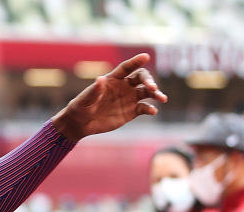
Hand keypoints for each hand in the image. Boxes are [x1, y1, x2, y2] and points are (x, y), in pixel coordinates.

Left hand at [52, 53, 166, 140]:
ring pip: (146, 92)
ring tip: (162, 98)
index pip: (127, 67)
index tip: (145, 57)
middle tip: (153, 88)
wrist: (81, 123)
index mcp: (113, 79)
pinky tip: (153, 111)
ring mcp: (129, 98)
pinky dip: (149, 109)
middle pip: (141, 78)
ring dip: (155, 94)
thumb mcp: (85, 98)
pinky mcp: (131, 111)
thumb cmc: (81, 106)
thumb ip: (94, 90)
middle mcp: (124, 86)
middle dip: (149, 81)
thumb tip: (100, 79)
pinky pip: (144, 108)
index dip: (136, 61)